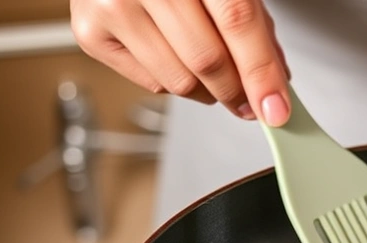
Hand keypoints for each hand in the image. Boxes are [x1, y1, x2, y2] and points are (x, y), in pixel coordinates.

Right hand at [71, 0, 291, 125]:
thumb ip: (252, 23)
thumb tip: (276, 79)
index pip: (236, 20)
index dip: (261, 71)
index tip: (276, 108)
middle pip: (206, 59)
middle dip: (237, 91)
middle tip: (251, 100)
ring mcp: (112, 5)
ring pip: (180, 81)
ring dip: (209, 92)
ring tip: (216, 75)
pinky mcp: (90, 33)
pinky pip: (152, 83)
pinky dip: (176, 81)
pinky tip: (178, 58)